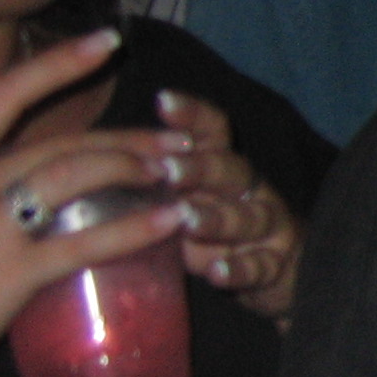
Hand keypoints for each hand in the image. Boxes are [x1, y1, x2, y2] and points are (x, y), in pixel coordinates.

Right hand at [0, 30, 189, 333]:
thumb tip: (37, 169)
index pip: (2, 95)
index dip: (57, 63)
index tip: (109, 41)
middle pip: (59, 142)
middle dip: (126, 137)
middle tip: (176, 141)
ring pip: (73, 173)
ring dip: (133, 165)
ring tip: (175, 173)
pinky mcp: (9, 271)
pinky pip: (85, 242)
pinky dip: (136, 227)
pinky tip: (170, 220)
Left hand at [153, 90, 302, 320]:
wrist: (282, 275)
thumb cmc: (217, 237)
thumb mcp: (188, 205)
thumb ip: (157, 190)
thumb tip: (94, 171)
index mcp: (224, 170)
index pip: (214, 133)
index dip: (193, 114)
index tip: (162, 101)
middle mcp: (250, 191)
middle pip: (232, 171)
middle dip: (201, 168)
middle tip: (168, 170)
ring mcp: (268, 229)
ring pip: (249, 217)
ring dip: (218, 219)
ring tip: (187, 220)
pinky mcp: (276, 267)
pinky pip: (261, 267)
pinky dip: (239, 269)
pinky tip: (217, 271)